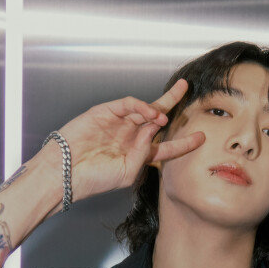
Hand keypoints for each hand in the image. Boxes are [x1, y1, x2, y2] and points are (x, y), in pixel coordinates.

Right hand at [42, 79, 204, 201]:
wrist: (68, 172)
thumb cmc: (95, 178)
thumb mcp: (128, 172)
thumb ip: (145, 153)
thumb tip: (154, 130)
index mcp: (138, 154)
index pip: (166, 146)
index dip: (184, 142)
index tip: (201, 137)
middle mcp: (130, 136)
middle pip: (157, 117)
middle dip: (172, 102)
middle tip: (185, 89)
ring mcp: (119, 123)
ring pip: (144, 108)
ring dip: (157, 107)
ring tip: (162, 115)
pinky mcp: (106, 112)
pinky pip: (128, 104)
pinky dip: (141, 106)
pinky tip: (150, 113)